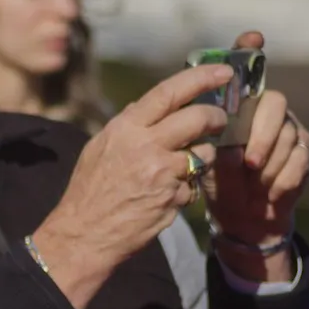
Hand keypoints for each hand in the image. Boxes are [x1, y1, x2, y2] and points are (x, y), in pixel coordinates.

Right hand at [32, 63, 231, 308]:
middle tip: (218, 121)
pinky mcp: (174, 200)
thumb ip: (124, 125)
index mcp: (126, 128)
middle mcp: (147, 147)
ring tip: (183, 166)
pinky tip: (166, 195)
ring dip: (202, 157)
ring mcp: (163, 174)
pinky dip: (186, 188)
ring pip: (204, 154)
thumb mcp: (97, 148)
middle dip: (216, 117)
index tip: (224, 72)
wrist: (85, 235)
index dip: (201, 78)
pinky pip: (193, 186)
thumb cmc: (88, 192)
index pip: (170, 92)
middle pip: (199, 118)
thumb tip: (140, 106)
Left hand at [201, 31, 308, 282]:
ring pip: (289, 135)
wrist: (242, 218)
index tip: (252, 37)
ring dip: (270, 165)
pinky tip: (268, 194)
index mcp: (240, 108)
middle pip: (275, 102)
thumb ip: (208, 141)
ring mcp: (290, 129)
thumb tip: (211, 131)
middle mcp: (267, 111)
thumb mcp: (206, 161)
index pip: (247, 71)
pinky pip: (301, 160)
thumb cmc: (218, 183)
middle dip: (262, 134)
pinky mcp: (306, 153)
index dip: (250, 50)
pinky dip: (282, 181)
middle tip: (248, 162)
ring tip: (254, 183)